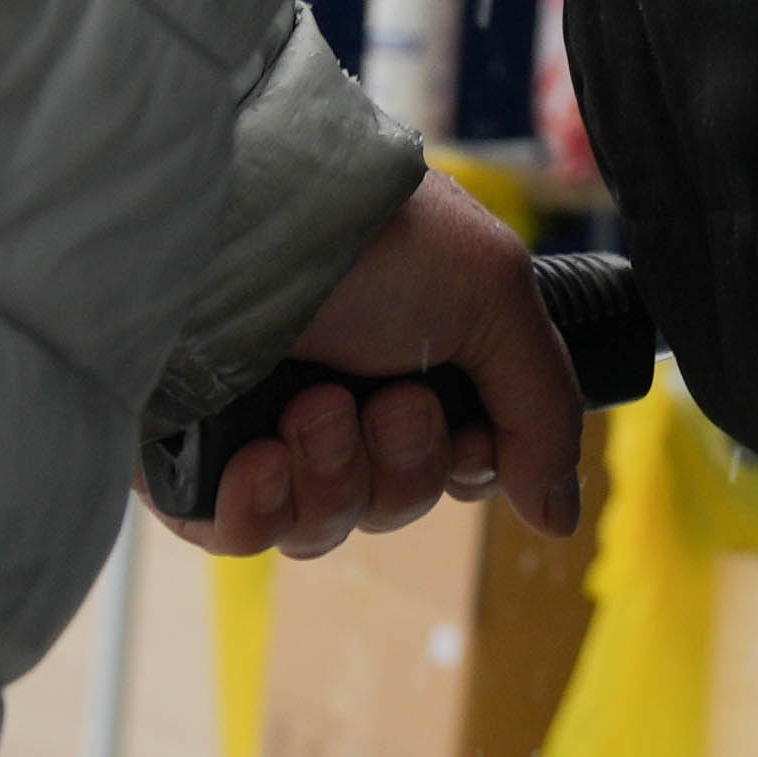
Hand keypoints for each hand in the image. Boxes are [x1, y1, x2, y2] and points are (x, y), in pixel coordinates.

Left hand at [165, 173, 586, 557]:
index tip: (465, 430)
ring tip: (313, 406)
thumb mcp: (496, 299)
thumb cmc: (379, 239)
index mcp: (411, 361)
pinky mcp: (196, 463)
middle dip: (402, 461)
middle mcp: (340, 401)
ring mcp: (264, 433)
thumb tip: (562, 521)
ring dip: (333, 473)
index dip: (467, 466)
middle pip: (395, 501)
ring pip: (323, 527)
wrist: (251, 219)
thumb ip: (543, 411)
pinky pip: (241, 537)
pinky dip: (259, 508)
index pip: (455, 468)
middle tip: (387, 398)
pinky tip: (260, 456)